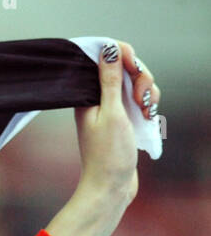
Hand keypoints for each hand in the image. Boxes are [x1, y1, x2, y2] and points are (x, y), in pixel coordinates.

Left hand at [72, 39, 159, 206]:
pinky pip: (139, 101)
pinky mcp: (122, 119)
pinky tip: (149, 117)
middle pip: (126, 70)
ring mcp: (111, 109)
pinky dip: (147, 106)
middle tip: (141, 101)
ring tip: (146, 112)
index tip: (135, 69)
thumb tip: (107, 49)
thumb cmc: (108, 154)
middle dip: (141, 79)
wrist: (110, 186)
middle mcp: (97, 99)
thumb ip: (109, 80)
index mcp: (87, 95)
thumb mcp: (112, 112)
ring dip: (147, 94)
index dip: (125, 57)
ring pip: (136, 85)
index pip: (106, 58)